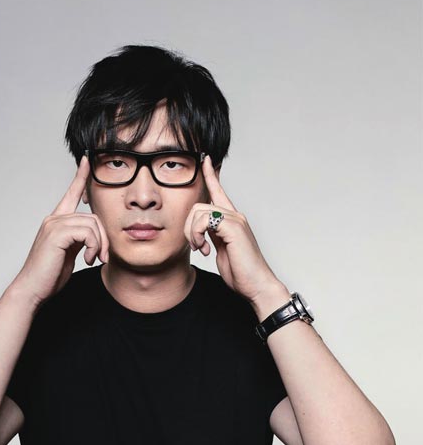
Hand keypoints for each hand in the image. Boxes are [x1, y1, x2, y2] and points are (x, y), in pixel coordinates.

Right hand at [10, 156, 109, 307]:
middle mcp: (54, 218)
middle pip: (93, 216)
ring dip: (99, 245)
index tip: (87, 160)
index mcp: (57, 221)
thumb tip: (94, 237)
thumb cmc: (49, 274)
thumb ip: (79, 240)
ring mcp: (54, 225)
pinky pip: (87, 232)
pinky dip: (93, 247)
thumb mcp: (70, 253)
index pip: (71, 193)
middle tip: (103, 256)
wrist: (33, 288)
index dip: (80, 176)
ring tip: (94, 260)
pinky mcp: (57, 234)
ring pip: (92, 224)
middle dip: (104, 237)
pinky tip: (87, 259)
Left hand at [184, 155, 284, 303]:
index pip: (219, 191)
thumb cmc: (241, 271)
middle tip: (196, 246)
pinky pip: (205, 220)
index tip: (205, 159)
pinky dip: (198, 235)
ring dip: (192, 233)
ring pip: (199, 212)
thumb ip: (213, 235)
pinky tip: (206, 250)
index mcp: (231, 219)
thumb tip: (202, 230)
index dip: (210, 175)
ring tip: (201, 249)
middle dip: (188, 226)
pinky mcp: (234, 227)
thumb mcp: (221, 249)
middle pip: (198, 205)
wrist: (256, 285)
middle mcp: (234, 215)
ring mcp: (235, 220)